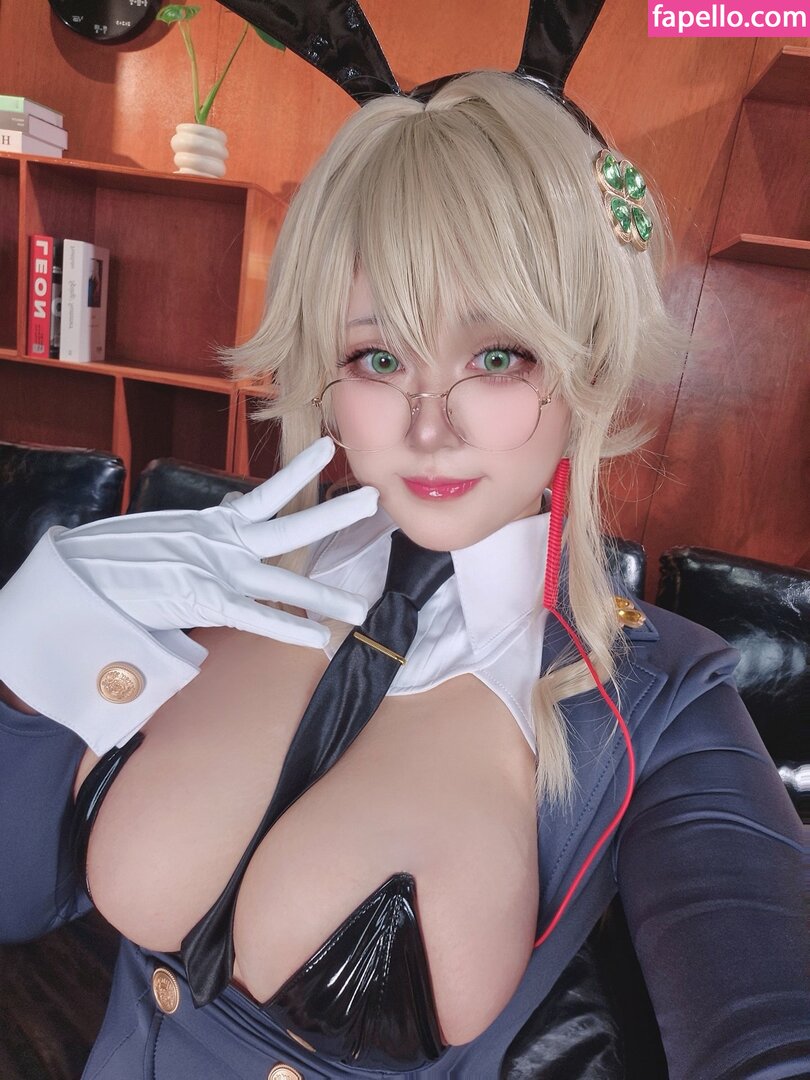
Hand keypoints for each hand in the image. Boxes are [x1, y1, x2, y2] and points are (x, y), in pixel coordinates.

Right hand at [52, 438, 377, 647]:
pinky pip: (254, 619)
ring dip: (323, 597)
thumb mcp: (171, 531)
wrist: (82, 577)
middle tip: (373, 499)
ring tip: (360, 606)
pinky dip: (286, 629)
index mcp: (215, 522)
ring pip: (283, 583)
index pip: (267, 493)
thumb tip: (228, 516)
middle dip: (334, 515)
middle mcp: (224, 543)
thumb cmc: (120, 556)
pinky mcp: (204, 602)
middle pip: (291, 526)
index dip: (299, 471)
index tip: (327, 449)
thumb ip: (207, 529)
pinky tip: (316, 637)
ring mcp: (217, 572)